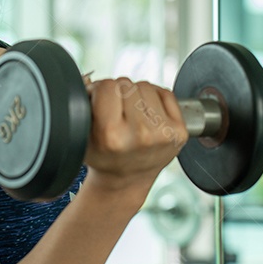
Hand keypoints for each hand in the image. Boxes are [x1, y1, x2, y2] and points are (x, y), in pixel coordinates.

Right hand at [82, 78, 188, 195]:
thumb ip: (85, 107)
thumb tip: (94, 83)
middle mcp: (140, 134)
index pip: (106, 86)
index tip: (100, 103)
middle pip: (126, 83)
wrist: (127, 180)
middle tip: (117, 112)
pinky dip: (155, 99)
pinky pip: (165, 93)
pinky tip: (147, 116)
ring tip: (132, 115)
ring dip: (137, 95)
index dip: (100, 91)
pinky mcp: (179, 131)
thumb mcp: (82, 136)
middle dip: (118, 93)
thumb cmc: (104, 156)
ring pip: (145, 86)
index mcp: (111, 135)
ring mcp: (162, 132)